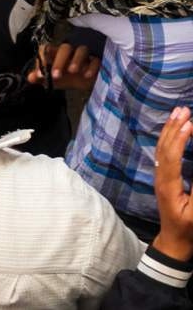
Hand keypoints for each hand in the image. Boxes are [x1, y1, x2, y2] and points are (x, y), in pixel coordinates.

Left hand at [27, 42, 99, 90]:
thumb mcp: (54, 79)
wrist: (86, 81)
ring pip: (81, 50)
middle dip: (59, 61)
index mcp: (56, 53)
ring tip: (72, 71)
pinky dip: (92, 66)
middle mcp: (70, 52)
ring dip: (76, 60)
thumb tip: (29, 78)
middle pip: (64, 48)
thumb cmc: (67, 77)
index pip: (46, 49)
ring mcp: (84, 55)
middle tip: (55, 75)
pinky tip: (87, 75)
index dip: (42, 59)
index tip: (39, 75)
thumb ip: (41, 78)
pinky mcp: (96, 61)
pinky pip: (95, 60)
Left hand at [153, 106, 192, 260]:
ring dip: (170, 128)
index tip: (190, 123)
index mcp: (168, 185)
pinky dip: (169, 137)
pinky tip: (174, 128)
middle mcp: (160, 176)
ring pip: (161, 147)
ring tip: (179, 112)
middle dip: (174, 127)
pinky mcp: (163, 176)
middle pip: (164, 147)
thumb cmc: (189, 229)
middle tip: (184, 109)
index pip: (172, 156)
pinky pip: (163, 152)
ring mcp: (160, 176)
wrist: (174, 241)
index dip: (180, 139)